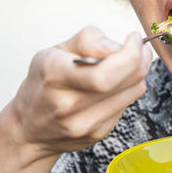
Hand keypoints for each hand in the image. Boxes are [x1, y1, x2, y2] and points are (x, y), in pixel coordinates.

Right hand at [10, 26, 151, 159]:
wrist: (30, 129)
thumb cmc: (42, 85)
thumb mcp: (52, 52)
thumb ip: (86, 41)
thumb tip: (116, 47)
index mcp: (56, 77)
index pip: (105, 73)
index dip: (130, 54)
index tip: (133, 39)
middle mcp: (70, 104)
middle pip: (126, 82)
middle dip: (141, 60)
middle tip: (140, 48)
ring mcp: (86, 123)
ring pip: (133, 93)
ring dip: (139, 73)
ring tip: (131, 63)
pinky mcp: (99, 133)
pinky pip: (126, 105)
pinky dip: (128, 90)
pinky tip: (117, 84)